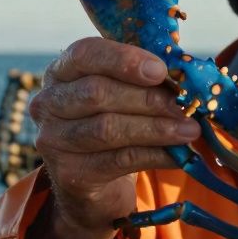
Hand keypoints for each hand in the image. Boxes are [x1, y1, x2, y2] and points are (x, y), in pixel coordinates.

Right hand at [31, 37, 198, 235]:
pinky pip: (118, 160)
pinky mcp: (68, 173)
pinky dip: (154, 155)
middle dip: (147, 99)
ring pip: (108, 129)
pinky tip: (177, 155)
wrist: (94, 185)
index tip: (161, 70)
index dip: (124, 60)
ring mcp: (53, 140)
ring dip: (156, 129)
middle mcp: (48, 103)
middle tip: (185, 106)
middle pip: (97, 93)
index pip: (84, 54)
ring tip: (190, 131)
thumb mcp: (123, 95)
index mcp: (61, 71)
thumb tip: (187, 77)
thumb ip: (144, 80)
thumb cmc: (114, 124)